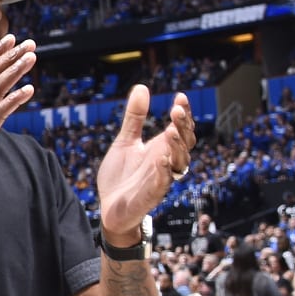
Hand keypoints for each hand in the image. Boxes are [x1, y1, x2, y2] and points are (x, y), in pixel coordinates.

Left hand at [96, 86, 195, 241]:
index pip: (181, 129)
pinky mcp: (151, 195)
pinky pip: (163, 183)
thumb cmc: (121, 177)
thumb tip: (142, 87)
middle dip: (183, 127)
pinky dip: (164, 172)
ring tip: (170, 131)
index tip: (180, 97)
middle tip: (176, 110)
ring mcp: (160, 179)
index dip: (184, 114)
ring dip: (177, 147)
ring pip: (179, 163)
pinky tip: (161, 160)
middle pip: (185, 143)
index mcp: (162, 149)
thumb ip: (134, 118)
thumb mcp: (125, 141)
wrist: (109, 208)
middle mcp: (166, 162)